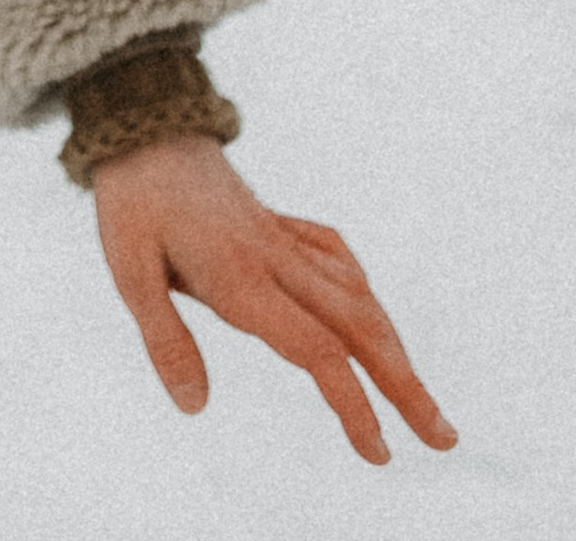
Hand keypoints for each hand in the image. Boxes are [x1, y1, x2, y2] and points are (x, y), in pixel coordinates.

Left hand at [91, 134, 454, 466]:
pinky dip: (363, 293)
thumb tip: (197, 409)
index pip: (317, 350)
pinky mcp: (277, 224)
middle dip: (405, 386)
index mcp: (242, 277)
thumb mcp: (130, 270)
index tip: (381, 454)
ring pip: (356, 295)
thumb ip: (165, 340)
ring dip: (394, 348)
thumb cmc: (131, 199)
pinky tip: (369, 314)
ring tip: (421, 399)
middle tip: (445, 439)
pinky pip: (336, 258)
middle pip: (358, 327)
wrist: (142, 120)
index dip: (354, 404)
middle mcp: (275, 258)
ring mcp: (281, 238)